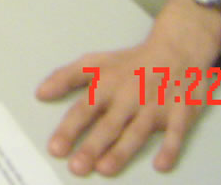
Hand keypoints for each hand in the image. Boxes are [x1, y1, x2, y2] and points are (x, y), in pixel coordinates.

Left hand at [36, 30, 216, 175]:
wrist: (176, 50)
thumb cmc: (130, 62)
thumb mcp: (95, 62)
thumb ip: (66, 77)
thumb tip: (40, 93)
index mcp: (107, 85)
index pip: (84, 109)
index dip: (69, 129)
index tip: (56, 149)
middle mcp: (129, 97)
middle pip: (108, 125)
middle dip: (92, 146)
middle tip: (77, 167)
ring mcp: (155, 106)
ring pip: (136, 132)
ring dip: (121, 151)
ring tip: (105, 170)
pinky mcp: (181, 112)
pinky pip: (176, 133)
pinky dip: (170, 148)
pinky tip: (161, 166)